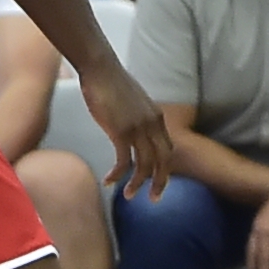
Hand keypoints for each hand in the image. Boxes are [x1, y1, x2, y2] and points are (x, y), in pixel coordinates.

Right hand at [82, 61, 172, 198]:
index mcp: (157, 118)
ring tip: (128, 196)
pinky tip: (109, 181)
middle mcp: (152, 125)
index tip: (157, 182)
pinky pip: (123, 161)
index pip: (167, 149)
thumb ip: (139, 118)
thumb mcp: (134, 103)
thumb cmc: (112, 84)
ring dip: (136, 184)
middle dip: (159, 182)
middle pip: (162, 161)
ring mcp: (138, 129)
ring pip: (144, 165)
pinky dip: (118, 174)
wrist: (101, 69)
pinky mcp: (121, 132)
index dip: (164, 168)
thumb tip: (134, 132)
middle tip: (152, 199)